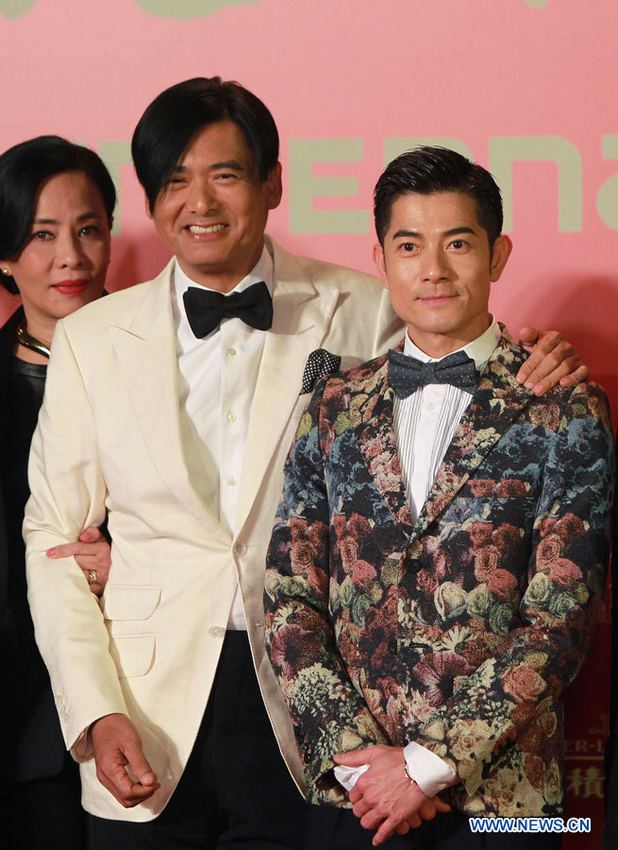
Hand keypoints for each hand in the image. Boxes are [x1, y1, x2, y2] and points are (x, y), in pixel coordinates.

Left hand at [47, 526, 110, 595]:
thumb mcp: (102, 539)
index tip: (49, 553)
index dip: (62, 550)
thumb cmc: (106, 551)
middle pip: (76, 561)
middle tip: (70, 559)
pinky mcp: (100, 588)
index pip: (78, 548)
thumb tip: (83, 536)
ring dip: (73, 571)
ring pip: (78, 574)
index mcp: (103, 549)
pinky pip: (83, 586)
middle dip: (71, 560)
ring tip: (72, 568)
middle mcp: (103, 563)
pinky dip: (78, 582)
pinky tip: (75, 579)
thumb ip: (92, 533)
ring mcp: (102, 577)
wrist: (122, 566)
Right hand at [90, 713, 158, 806]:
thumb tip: (150, 782)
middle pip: (125, 800)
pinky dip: (132, 790)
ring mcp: (104, 777)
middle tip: (155, 783)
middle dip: (143, 795)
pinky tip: (141, 781)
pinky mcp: (106, 775)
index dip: (145, 791)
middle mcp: (104, 777)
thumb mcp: (132, 743)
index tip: (156, 782)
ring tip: (150, 783)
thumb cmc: (116, 728)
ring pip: (122, 798)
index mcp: (109, 770)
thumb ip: (141, 764)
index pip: (129, 792)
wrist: (102, 720)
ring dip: (138, 794)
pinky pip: (119, 791)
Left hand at [334, 745, 449, 845]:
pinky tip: (377, 840)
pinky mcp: (395, 817)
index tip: (361, 796)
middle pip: (358, 811)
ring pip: (367, 823)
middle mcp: (370, 797)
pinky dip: (379, 838)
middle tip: (367, 808)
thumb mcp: (374, 753)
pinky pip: (383, 832)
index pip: (352, 796)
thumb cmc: (398, 758)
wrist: (419, 768)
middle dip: (361, 810)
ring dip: (368, 822)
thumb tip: (337, 758)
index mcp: (364, 782)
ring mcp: (382, 809)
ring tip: (372, 819)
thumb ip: (354, 757)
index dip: (357, 796)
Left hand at [516, 327, 587, 395]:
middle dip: (538, 374)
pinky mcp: (583, 367)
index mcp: (553, 337)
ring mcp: (576, 356)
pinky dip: (573, 378)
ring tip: (538, 391)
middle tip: (528, 386)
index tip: (520, 378)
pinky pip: (581, 372)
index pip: (541, 351)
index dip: (530, 365)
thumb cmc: (541, 351)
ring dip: (550, 380)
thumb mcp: (532, 342)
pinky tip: (563, 384)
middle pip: (552, 360)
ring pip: (564, 367)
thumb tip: (523, 332)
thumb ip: (528, 336)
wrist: (556, 358)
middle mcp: (566, 345)